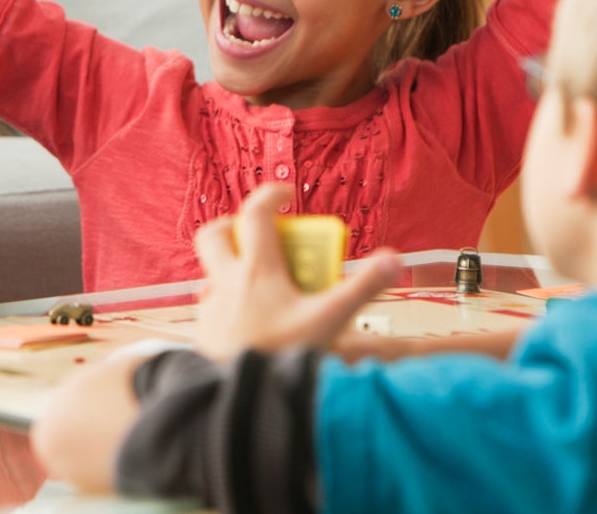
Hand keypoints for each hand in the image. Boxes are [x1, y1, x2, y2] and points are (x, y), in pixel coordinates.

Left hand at [191, 184, 401, 359]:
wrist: (239, 401)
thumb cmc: (281, 356)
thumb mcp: (329, 320)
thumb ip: (362, 288)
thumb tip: (393, 259)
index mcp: (256, 270)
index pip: (254, 214)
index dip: (270, 196)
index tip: (286, 195)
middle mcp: (226, 282)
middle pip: (214, 235)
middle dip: (233, 225)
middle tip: (259, 234)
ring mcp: (211, 307)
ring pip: (210, 272)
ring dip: (230, 268)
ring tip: (260, 283)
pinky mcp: (203, 332)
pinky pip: (211, 306)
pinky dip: (228, 303)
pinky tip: (249, 321)